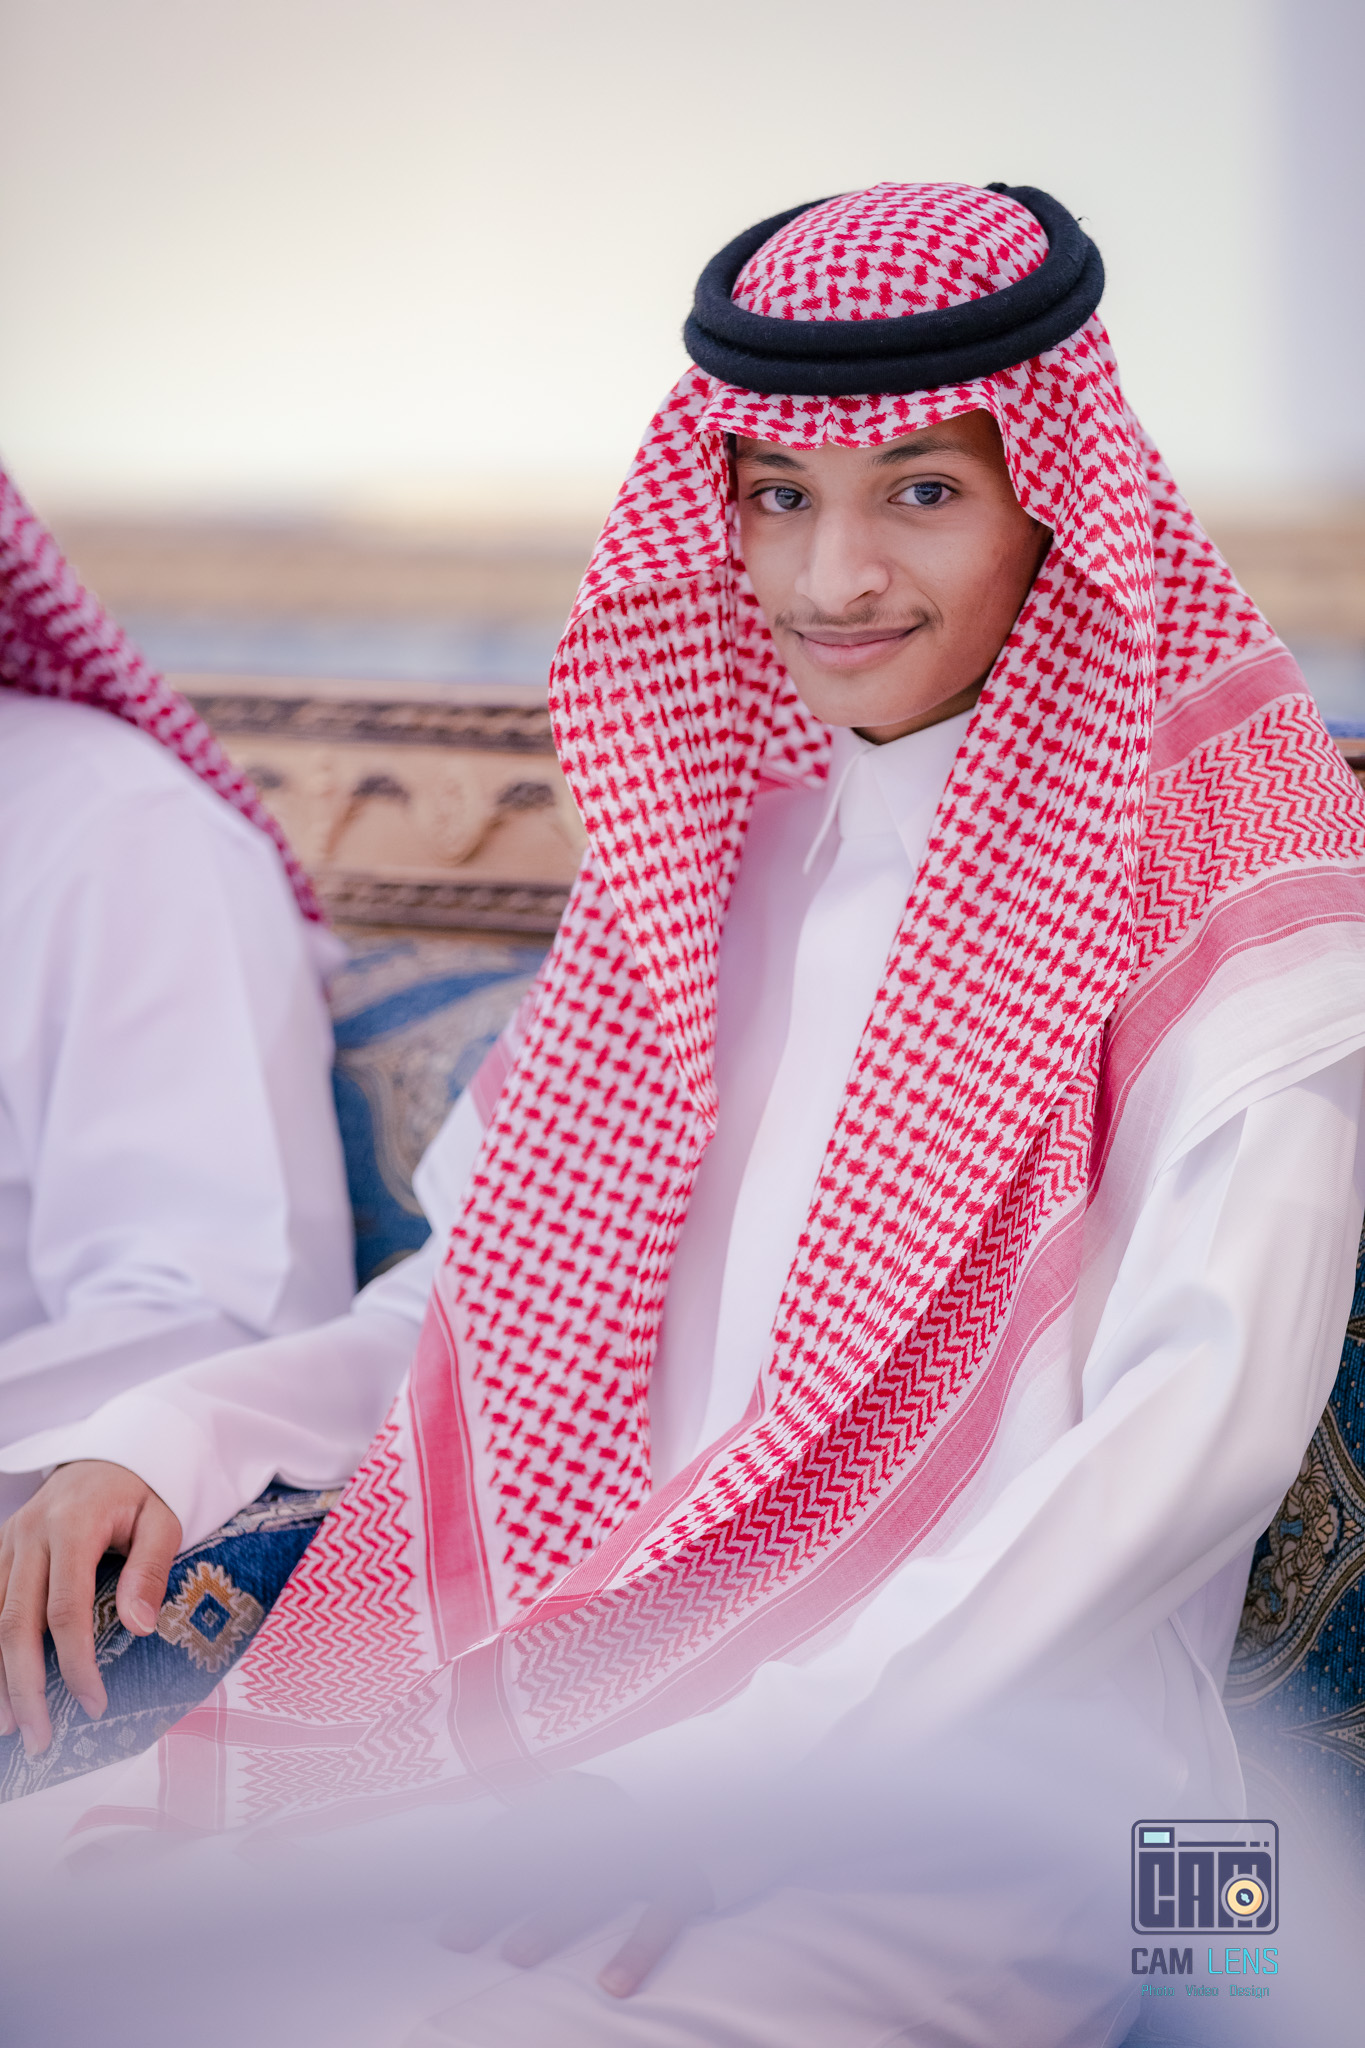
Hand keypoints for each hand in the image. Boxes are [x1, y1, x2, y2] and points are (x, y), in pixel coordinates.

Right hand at [0, 1461, 180, 1754]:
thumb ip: (151, 1568)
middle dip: (26, 1687)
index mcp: (72, 1524)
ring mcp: (9, 1541)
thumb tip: (139, 1628)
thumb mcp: (164, 1519)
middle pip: (15, 1623)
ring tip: (10, 1727)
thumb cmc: (144, 1492)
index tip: (92, 1704)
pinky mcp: (1, 1549)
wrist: (111, 1453)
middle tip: (40, 1738)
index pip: (65, 1609)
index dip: (75, 1663)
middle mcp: (29, 1533)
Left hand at [439, 1771, 711, 1997]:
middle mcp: (612, 1811)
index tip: (437, 1903)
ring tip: (516, 1955)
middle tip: (455, 1936)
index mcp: (577, 1794)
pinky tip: (610, 1987)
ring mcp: (651, 1846)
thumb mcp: (577, 1829)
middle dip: (496, 1896)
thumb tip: (452, 1876)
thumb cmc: (621, 1839)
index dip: (477, 1867)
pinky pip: (658, 1918)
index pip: (517, 1829)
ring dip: (554, 1920)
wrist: (715, 1821)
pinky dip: (636, 1950)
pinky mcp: (686, 1882)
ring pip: (595, 1884)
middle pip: (544, 1857)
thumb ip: (527, 1844)